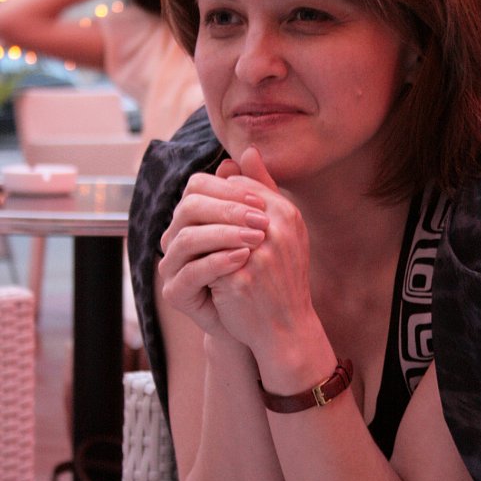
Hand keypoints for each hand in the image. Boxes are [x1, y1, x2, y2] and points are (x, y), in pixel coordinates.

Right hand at [158, 154, 269, 335]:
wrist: (258, 318)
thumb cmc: (258, 268)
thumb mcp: (261, 227)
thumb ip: (255, 191)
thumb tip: (249, 151)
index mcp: (192, 217)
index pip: (198, 187)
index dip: (228, 190)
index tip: (262, 201)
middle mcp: (175, 237)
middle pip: (188, 208)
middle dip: (227, 210)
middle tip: (262, 220)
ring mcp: (171, 265)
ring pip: (186, 239)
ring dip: (224, 235)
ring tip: (256, 239)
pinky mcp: (175, 292)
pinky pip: (190, 271)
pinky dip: (217, 262)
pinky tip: (243, 259)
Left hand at [205, 147, 319, 362]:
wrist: (288, 328)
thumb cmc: (282, 278)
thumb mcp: (282, 230)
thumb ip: (263, 189)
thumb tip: (244, 151)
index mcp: (286, 213)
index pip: (238, 187)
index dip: (219, 201)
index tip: (212, 216)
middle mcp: (275, 229)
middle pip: (219, 204)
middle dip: (202, 215)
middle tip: (192, 230)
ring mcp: (257, 254)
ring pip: (207, 230)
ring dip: (197, 238)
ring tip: (192, 249)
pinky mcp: (237, 279)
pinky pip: (204, 260)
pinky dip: (197, 263)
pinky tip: (195, 270)